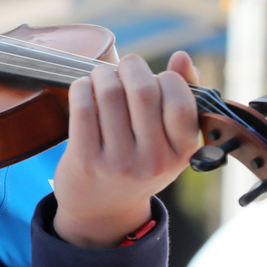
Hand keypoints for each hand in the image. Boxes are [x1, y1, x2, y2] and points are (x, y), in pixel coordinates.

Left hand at [52, 51, 199, 248]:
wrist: (101, 210)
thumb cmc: (139, 164)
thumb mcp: (170, 143)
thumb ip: (183, 98)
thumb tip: (182, 57)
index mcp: (181, 153)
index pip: (181, 100)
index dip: (166, 78)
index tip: (154, 78)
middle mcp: (153, 161)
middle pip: (143, 90)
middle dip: (132, 66)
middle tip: (125, 66)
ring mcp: (118, 162)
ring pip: (111, 93)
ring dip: (104, 74)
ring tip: (103, 76)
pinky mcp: (85, 160)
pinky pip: (83, 106)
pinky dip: (83, 87)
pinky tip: (85, 88)